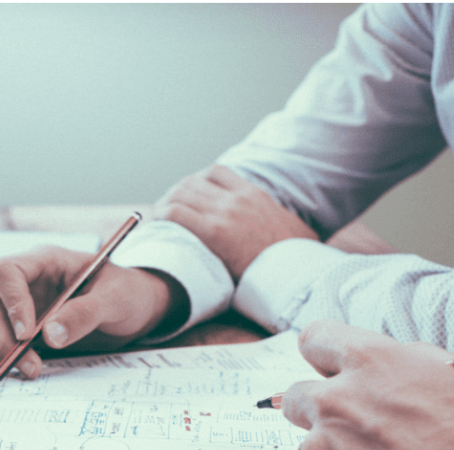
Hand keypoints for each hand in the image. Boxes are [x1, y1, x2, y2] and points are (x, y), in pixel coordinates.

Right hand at [0, 246, 182, 380]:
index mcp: (45, 262)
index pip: (7, 272)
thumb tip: (50, 336)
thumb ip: (84, 313)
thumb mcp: (115, 299)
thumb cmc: (127, 293)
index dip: (11, 302)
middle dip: (3, 339)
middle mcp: (25, 283)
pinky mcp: (18, 329)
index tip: (26, 334)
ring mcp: (18, 306)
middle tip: (28, 366)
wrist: (136, 308)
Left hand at [152, 164, 317, 279]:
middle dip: (175, 193)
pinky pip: (176, 213)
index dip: (196, 181)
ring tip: (157, 218)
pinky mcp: (214, 232)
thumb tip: (279, 231)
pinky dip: (161, 216)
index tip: (188, 195)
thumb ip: (274, 221)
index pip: (216, 172)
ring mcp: (225, 213)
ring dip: (165, 203)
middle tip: (165, 209)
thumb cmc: (295, 260)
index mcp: (254, 195)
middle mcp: (238, 198)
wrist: (297, 273)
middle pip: (193, 181)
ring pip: (181, 193)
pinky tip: (156, 225)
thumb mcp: (291, 229)